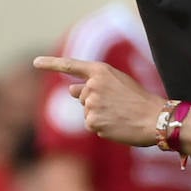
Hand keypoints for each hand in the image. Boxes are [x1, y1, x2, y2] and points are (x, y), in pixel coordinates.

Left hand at [33, 56, 162, 147]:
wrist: (155, 118)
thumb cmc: (139, 100)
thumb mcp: (117, 83)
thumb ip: (94, 83)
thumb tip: (70, 90)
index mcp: (100, 71)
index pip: (71, 66)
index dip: (51, 64)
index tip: (35, 62)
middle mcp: (92, 85)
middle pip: (81, 96)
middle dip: (93, 102)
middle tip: (118, 105)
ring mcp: (91, 104)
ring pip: (87, 112)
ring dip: (100, 116)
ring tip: (120, 115)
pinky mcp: (92, 122)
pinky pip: (92, 126)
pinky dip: (102, 128)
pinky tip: (117, 125)